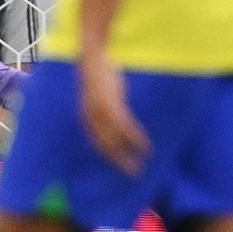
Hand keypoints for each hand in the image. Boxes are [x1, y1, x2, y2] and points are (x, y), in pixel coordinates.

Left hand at [79, 54, 149, 175]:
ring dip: (128, 155)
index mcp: (87, 117)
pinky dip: (135, 139)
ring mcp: (100, 113)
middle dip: (119, 162)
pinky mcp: (111, 105)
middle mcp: (91, 118)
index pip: (97, 142)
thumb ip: (106, 109)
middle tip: (133, 174)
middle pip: (105, 147)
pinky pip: (125, 128)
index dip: (109, 155)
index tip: (120, 164)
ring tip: (141, 165)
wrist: (94, 58)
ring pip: (115, 141)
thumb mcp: (101, 96)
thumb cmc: (100, 76)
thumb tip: (117, 119)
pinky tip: (145, 147)